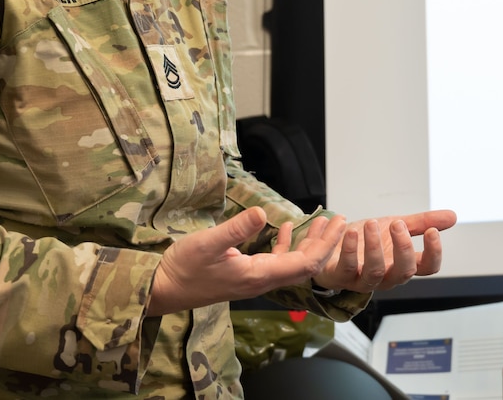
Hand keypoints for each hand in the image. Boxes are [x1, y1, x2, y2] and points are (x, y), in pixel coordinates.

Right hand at [147, 207, 346, 315]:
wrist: (163, 289)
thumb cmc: (183, 267)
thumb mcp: (207, 243)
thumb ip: (235, 229)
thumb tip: (263, 213)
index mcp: (258, 275)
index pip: (304, 264)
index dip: (325, 244)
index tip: (338, 223)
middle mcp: (261, 280)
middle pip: (304, 265)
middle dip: (324, 243)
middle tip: (339, 219)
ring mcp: (253, 279)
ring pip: (291, 264)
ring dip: (307, 243)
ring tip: (320, 222)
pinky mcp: (244, 275)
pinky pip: (273, 262)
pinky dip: (284, 245)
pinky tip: (281, 228)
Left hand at [311, 209, 456, 293]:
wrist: (331, 244)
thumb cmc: (364, 240)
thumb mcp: (393, 227)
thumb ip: (420, 223)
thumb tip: (453, 216)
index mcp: (401, 263)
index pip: (427, 268)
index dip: (434, 253)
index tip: (432, 232)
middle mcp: (385, 275)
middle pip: (403, 273)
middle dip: (403, 248)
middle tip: (398, 224)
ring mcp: (363, 279)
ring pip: (375, 272)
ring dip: (375, 246)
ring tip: (371, 223)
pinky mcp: (341, 276)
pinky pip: (347, 268)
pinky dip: (350, 250)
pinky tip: (350, 231)